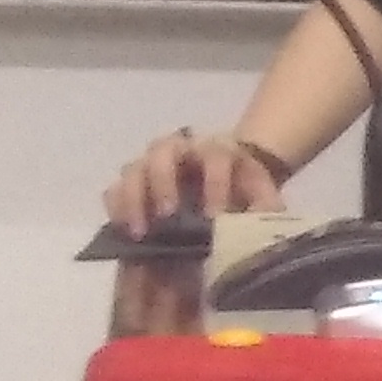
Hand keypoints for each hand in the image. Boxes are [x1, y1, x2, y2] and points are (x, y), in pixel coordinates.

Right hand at [103, 124, 277, 236]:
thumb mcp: (261, 195)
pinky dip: (117, 209)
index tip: (215, 215)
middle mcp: (181, 148)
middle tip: (168, 216)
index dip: (215, 183)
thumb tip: (267, 227)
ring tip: (141, 232)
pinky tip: (125, 232)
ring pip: (133, 168)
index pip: (216, 156)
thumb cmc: (242, 189)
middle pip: (164, 151)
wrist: (226, 181)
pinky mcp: (132, 181)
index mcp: (218, 148)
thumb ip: (265, 207)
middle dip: (164, 182)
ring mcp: (151, 163)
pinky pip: (114, 189)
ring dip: (134, 199)